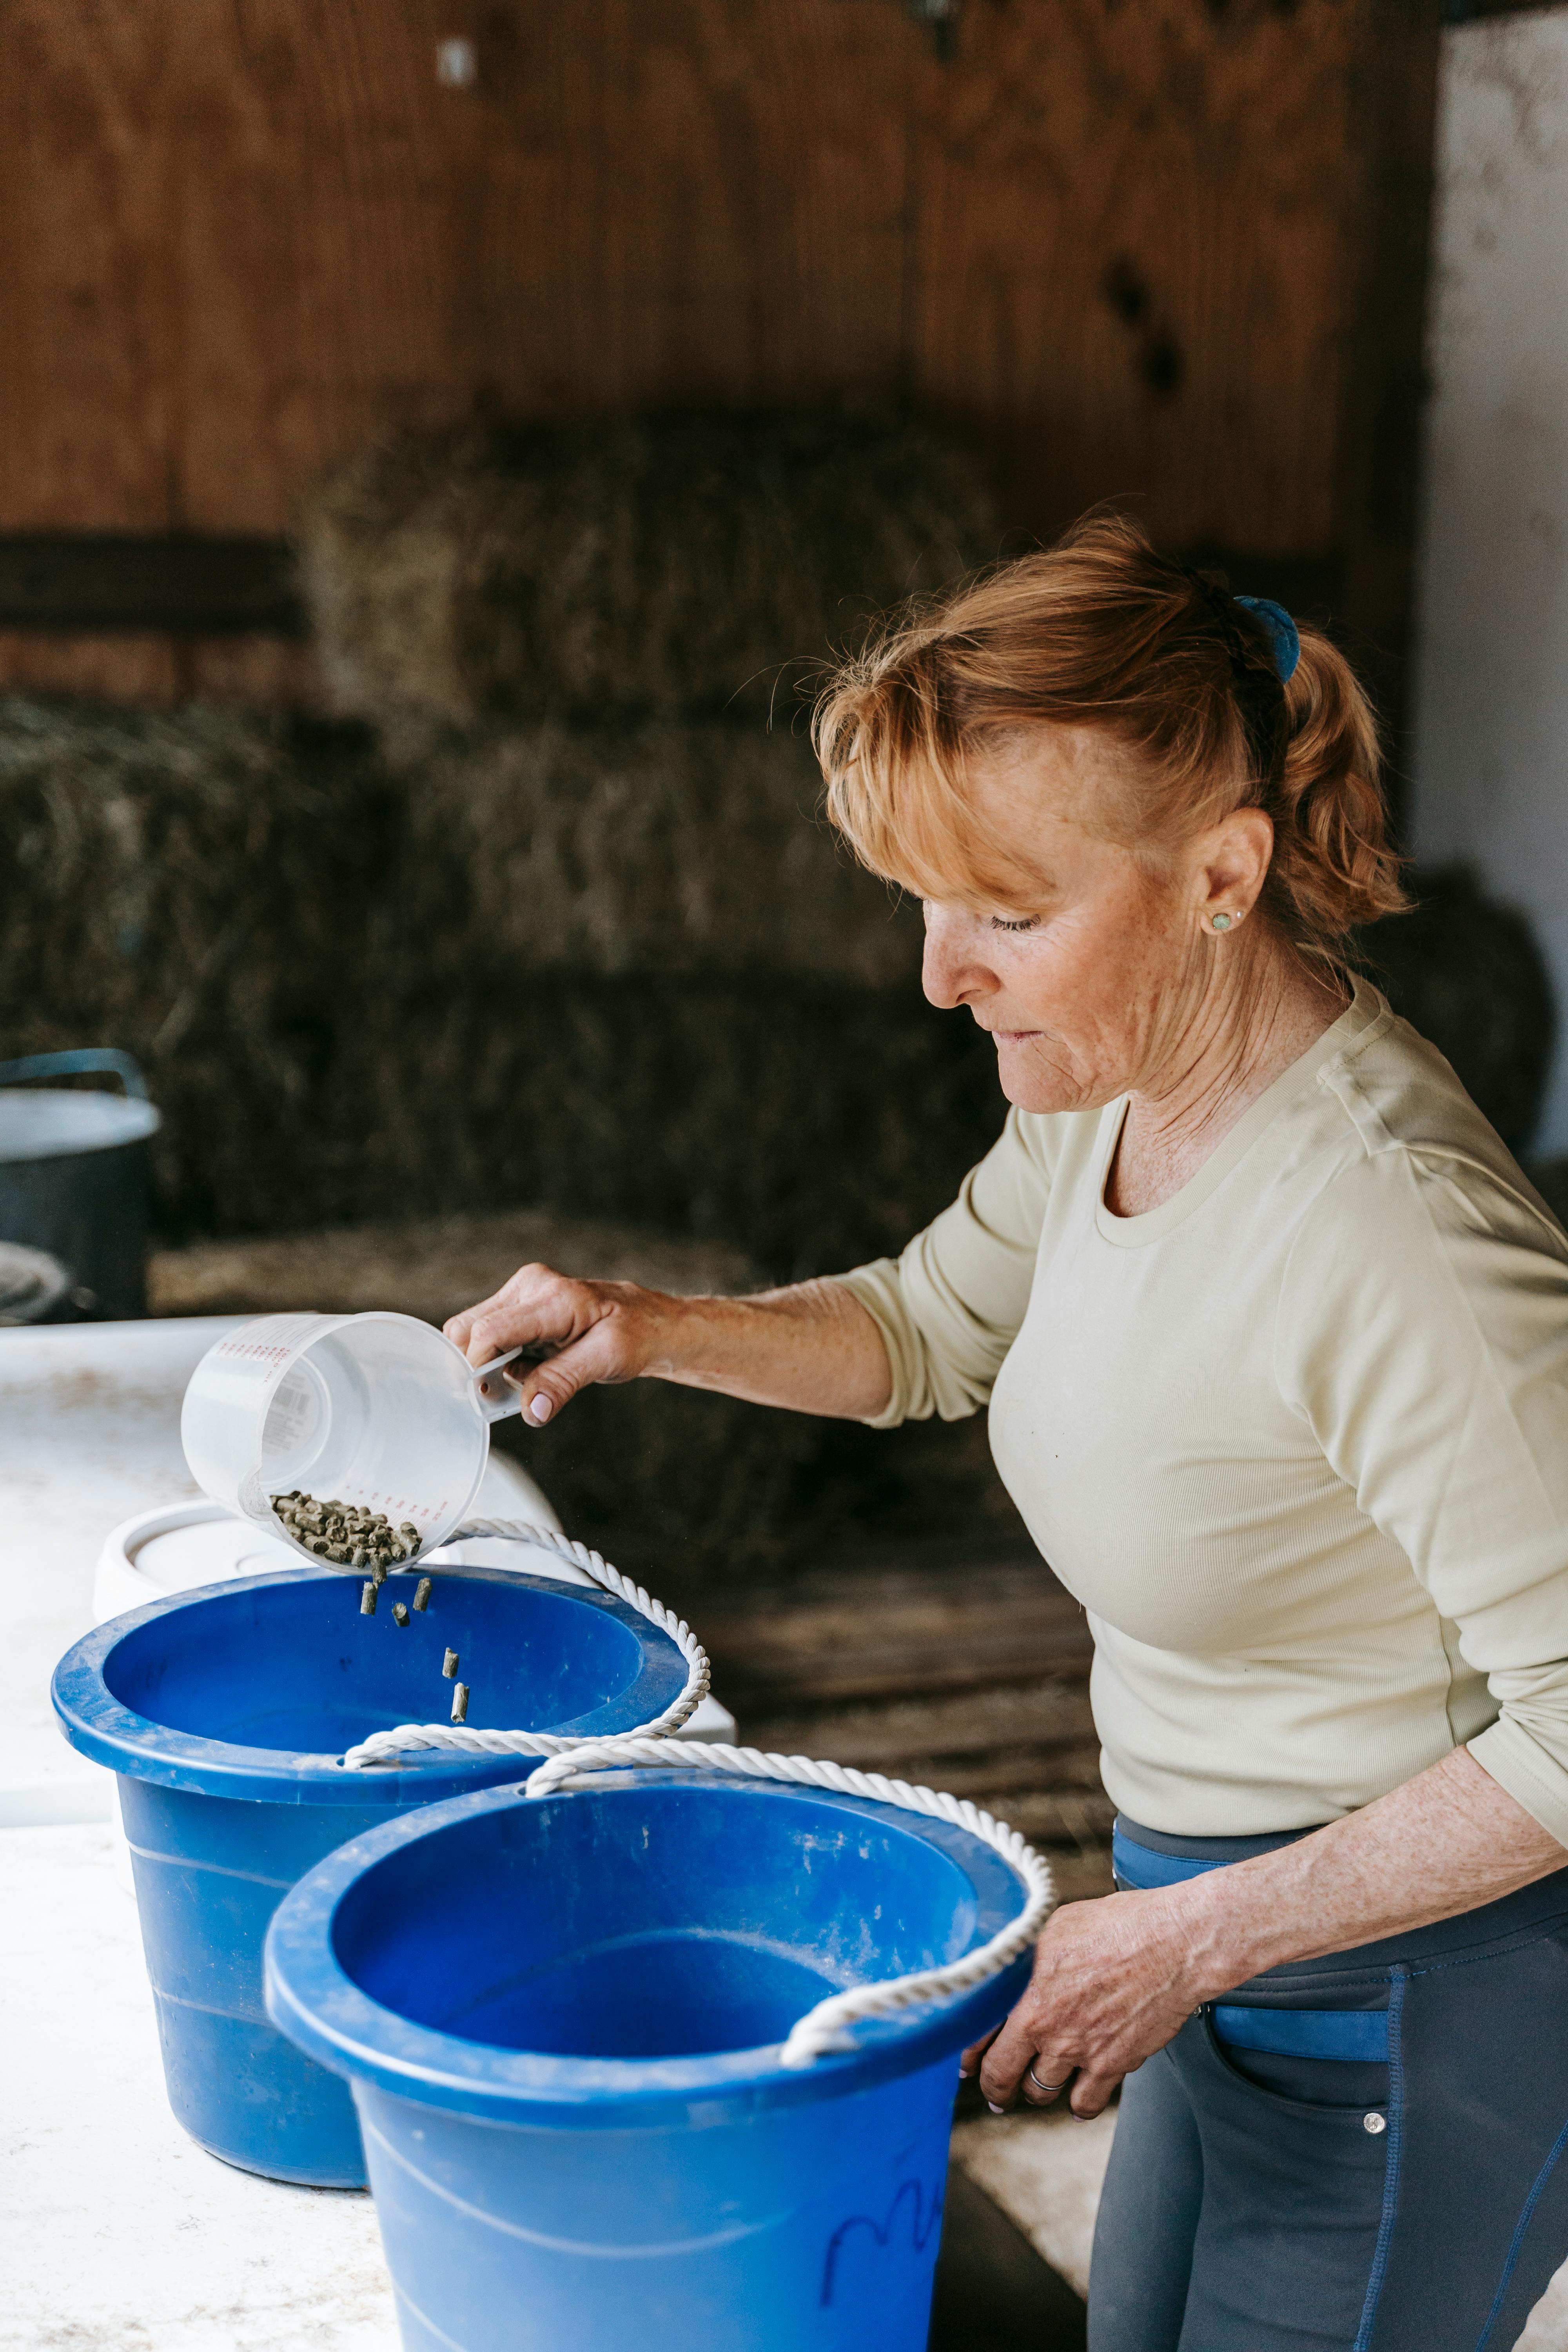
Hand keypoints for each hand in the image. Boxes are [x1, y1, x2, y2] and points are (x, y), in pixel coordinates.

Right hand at [444, 1264, 676, 1424]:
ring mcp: (522, 1293)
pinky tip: (531, 1368)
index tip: (485, 1399)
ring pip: (473, 1332)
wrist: (650, 1322)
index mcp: (553, 1297)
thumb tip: (532, 1409)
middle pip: (469, 1328)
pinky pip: (489, 1335)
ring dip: (489, 1364)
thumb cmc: (635, 1335)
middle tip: (502, 1395)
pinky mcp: (520, 1306)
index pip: (489, 1331)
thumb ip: (564, 1381)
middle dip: (477, 1366)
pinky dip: (500, 1360)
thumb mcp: (608, 1359)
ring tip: (527, 1379)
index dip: (478, 1368)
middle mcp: (530, 1286)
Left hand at [960, 1888, 1212, 2119]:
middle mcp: (1048, 2026)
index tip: (967, 2065)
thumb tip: (1014, 1967)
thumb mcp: (1057, 1926)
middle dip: (996, 2088)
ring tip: (1037, 2090)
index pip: (979, 2035)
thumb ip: (1030, 1956)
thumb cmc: (1120, 1925)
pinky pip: (1086, 2103)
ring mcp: (1080, 2050)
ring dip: (1037, 2093)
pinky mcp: (1113, 2065)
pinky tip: (1078, 2100)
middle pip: (1004, 2075)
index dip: (969, 2055)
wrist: (1173, 1944)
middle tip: (997, 2094)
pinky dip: (1079, 2106)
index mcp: (1026, 1990)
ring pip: (1042, 2092)